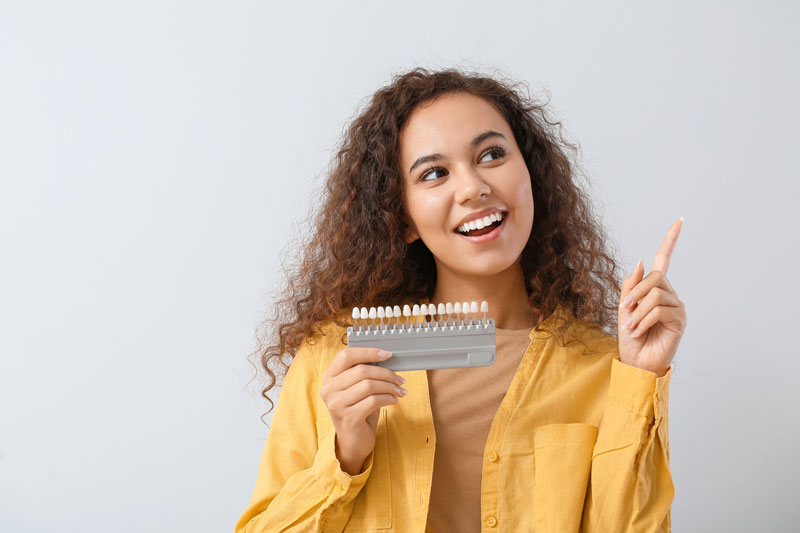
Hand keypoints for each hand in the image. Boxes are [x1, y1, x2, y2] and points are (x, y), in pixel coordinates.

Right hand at [320, 348, 406, 474]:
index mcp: (329, 377)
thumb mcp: (357, 389)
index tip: (387, 354)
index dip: (368, 352)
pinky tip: (394, 401)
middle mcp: (328, 390)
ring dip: (389, 386)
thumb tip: (386, 358)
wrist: (353, 441)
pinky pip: (374, 401)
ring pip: (369, 385)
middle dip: (386, 373)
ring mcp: (336, 404)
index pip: (346, 356)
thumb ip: (364, 373)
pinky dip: (388, 399)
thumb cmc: (357, 410)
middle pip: (361, 370)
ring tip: (399, 391)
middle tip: (400, 379)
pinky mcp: (348, 418)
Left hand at [618, 217, 687, 376]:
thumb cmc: (630, 336)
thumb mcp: (624, 307)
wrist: (636, 361)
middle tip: (624, 310)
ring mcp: (677, 306)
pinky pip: (659, 310)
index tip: (680, 220)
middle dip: (635, 292)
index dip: (671, 240)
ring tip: (630, 325)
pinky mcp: (680, 320)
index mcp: (655, 288)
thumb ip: (631, 284)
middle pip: (656, 277)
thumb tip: (643, 261)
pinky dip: (643, 320)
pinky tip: (638, 331)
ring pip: (655, 295)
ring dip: (637, 311)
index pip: (665, 259)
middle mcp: (669, 294)